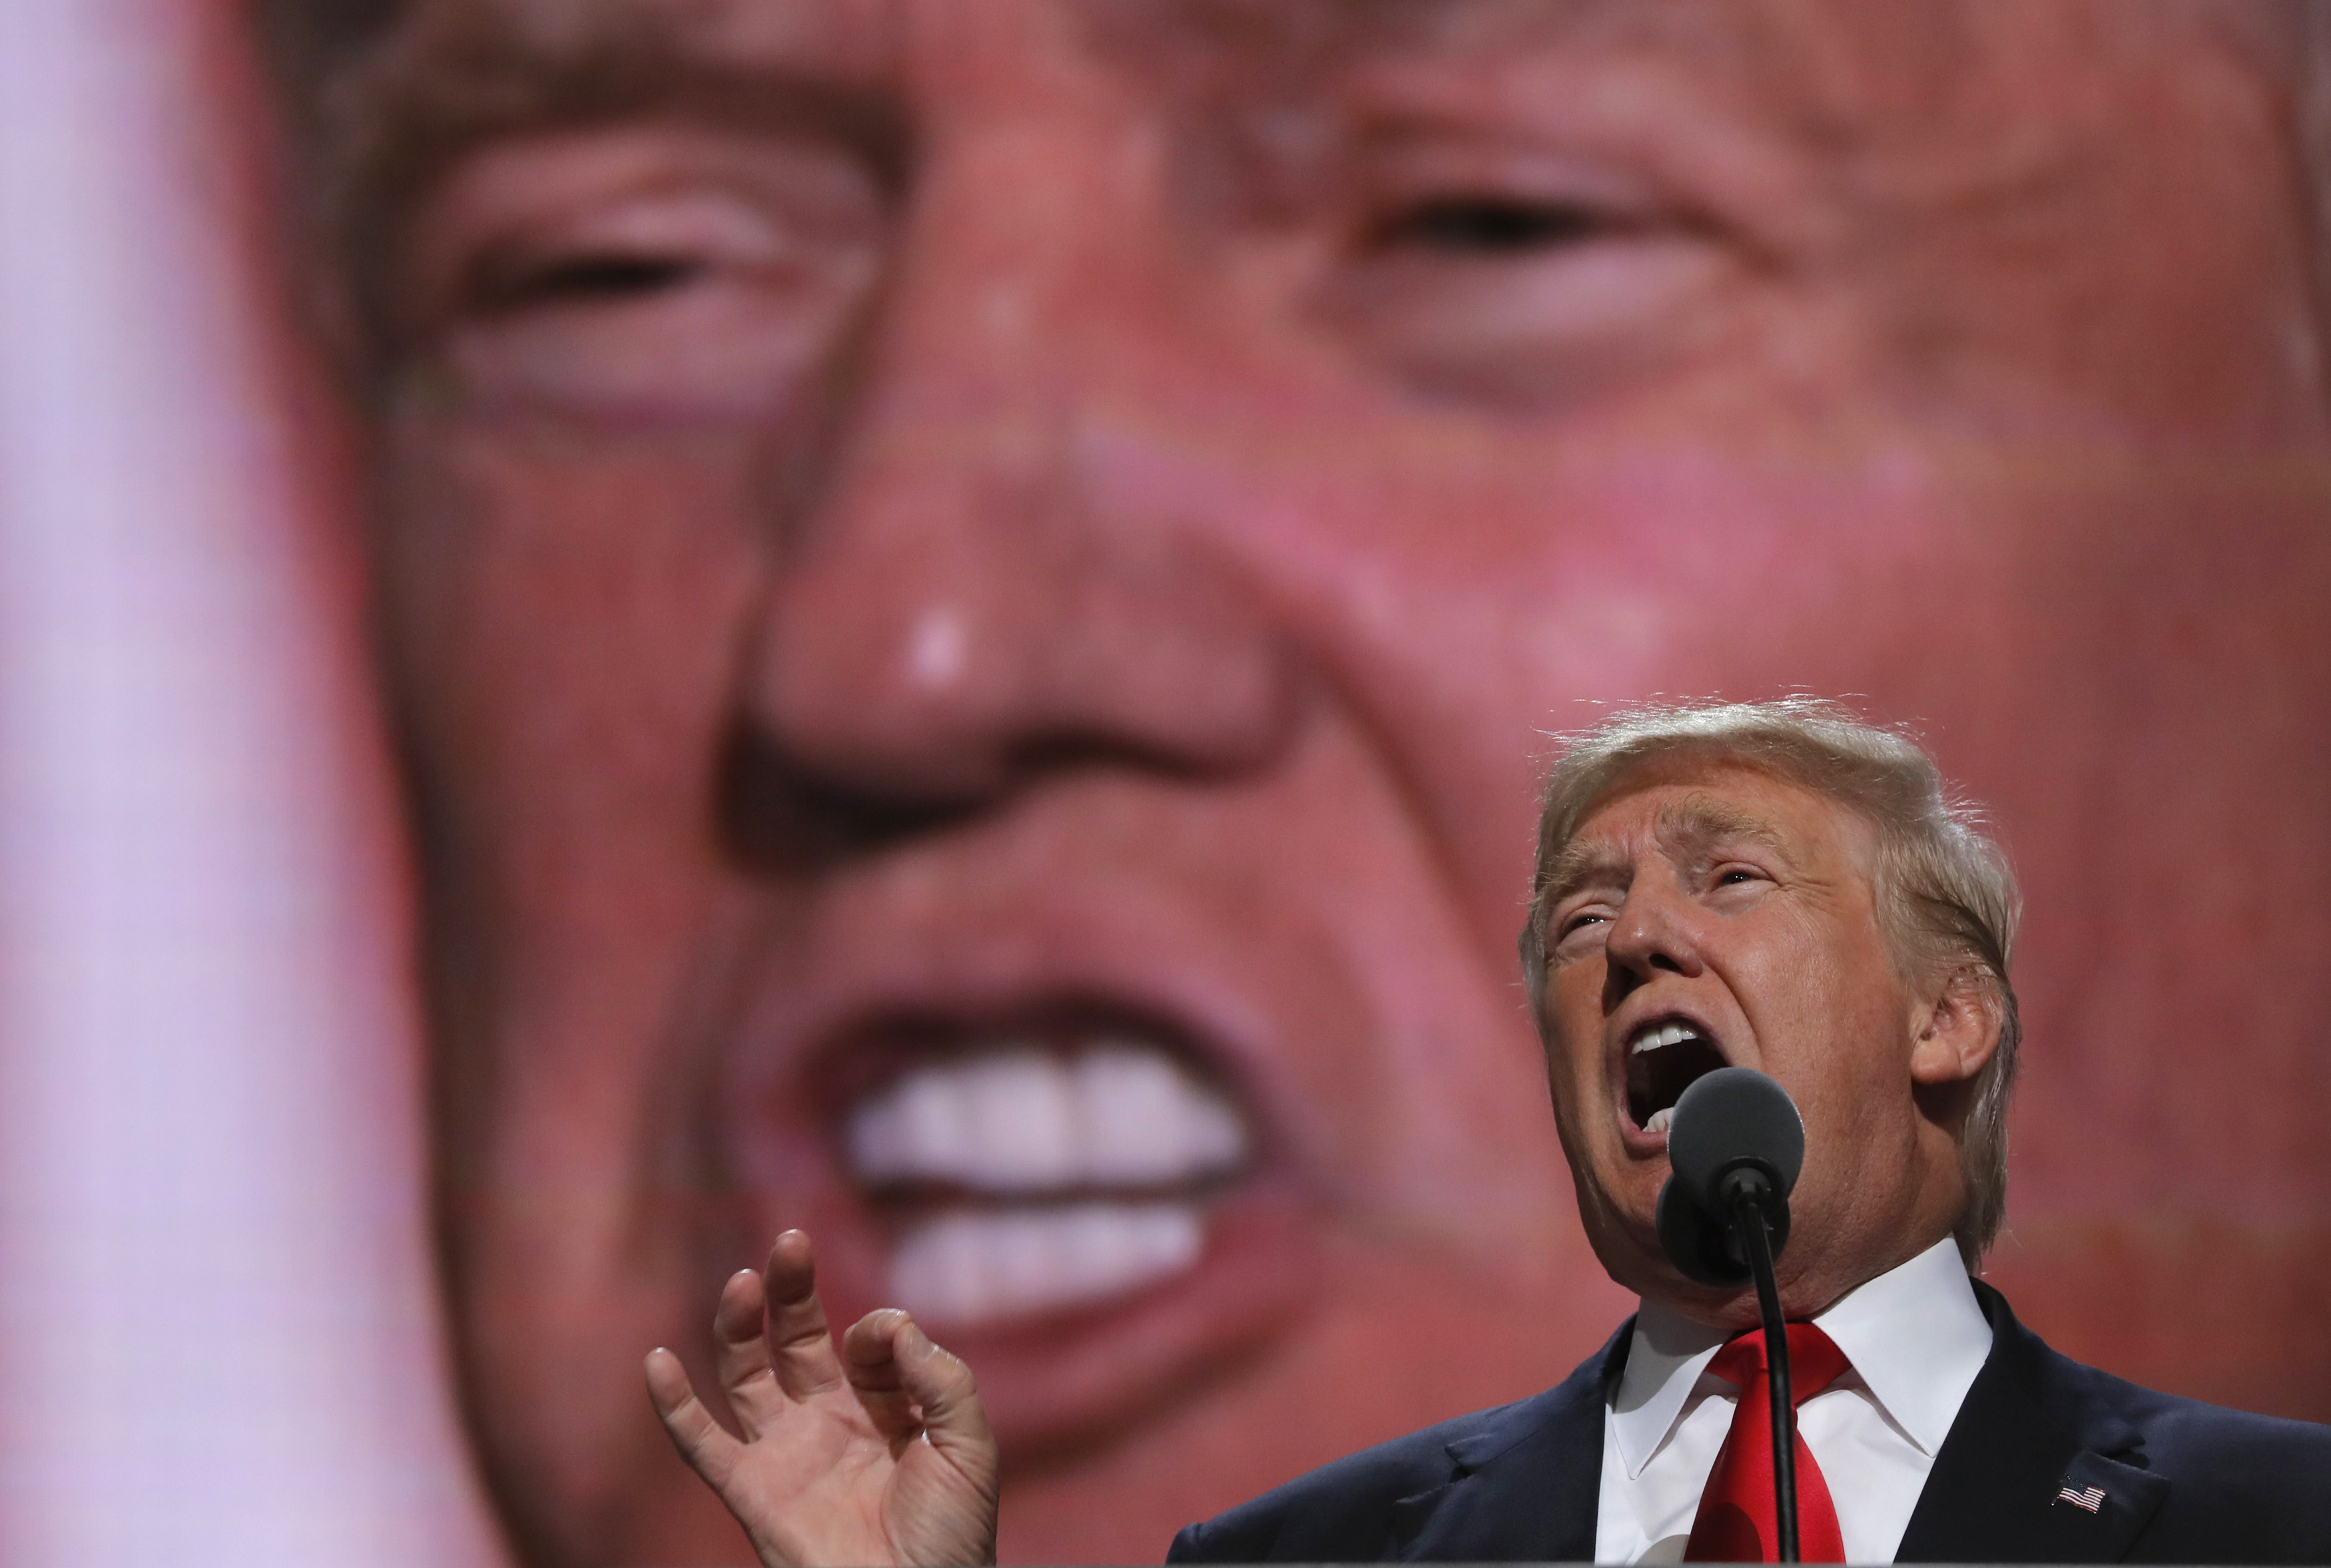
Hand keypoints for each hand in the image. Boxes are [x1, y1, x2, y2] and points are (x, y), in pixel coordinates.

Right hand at [644, 1231, 1000, 1566]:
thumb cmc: (954, 1537)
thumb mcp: (968, 1444)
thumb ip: (940, 1377)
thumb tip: (892, 1322)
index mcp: (885, 1408)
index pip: (868, 1341)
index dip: (879, 1331)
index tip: (892, 1345)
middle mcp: (830, 1422)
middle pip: (796, 1339)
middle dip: (792, 1289)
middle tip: (790, 1242)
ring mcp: (787, 1454)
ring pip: (746, 1376)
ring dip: (737, 1326)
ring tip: (740, 1282)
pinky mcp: (753, 1491)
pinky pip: (703, 1445)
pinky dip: (675, 1406)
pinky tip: (658, 1360)